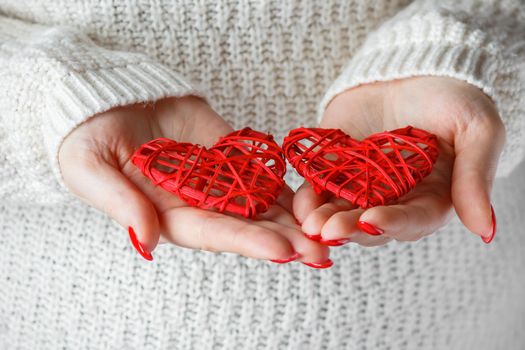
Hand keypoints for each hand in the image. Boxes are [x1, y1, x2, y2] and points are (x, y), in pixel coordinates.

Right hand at [59, 96, 328, 264]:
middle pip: (245, 224)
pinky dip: (286, 180)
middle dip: (284, 238)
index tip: (283, 250)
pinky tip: (316, 190)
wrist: (107, 101)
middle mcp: (198, 202)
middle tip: (322, 250)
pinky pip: (260, 168)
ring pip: (260, 201)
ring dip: (294, 215)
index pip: (211, 232)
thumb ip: (120, 202)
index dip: (246, 241)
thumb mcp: (91, 169)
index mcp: (166, 214)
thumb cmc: (86, 139)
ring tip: (328, 226)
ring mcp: (216, 178)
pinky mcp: (227, 152)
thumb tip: (147, 239)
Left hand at [294, 77, 504, 245]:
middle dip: (350, 228)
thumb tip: (486, 230)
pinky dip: (309, 196)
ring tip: (309, 223)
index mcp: (432, 196)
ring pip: (342, 210)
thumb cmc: (452, 96)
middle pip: (371, 222)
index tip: (371, 221)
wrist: (410, 68)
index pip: (413, 219)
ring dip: (325, 219)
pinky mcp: (335, 167)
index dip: (392, 223)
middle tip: (327, 231)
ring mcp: (362, 184)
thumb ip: (475, 178)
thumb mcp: (476, 130)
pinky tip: (299, 203)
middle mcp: (395, 198)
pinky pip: (320, 187)